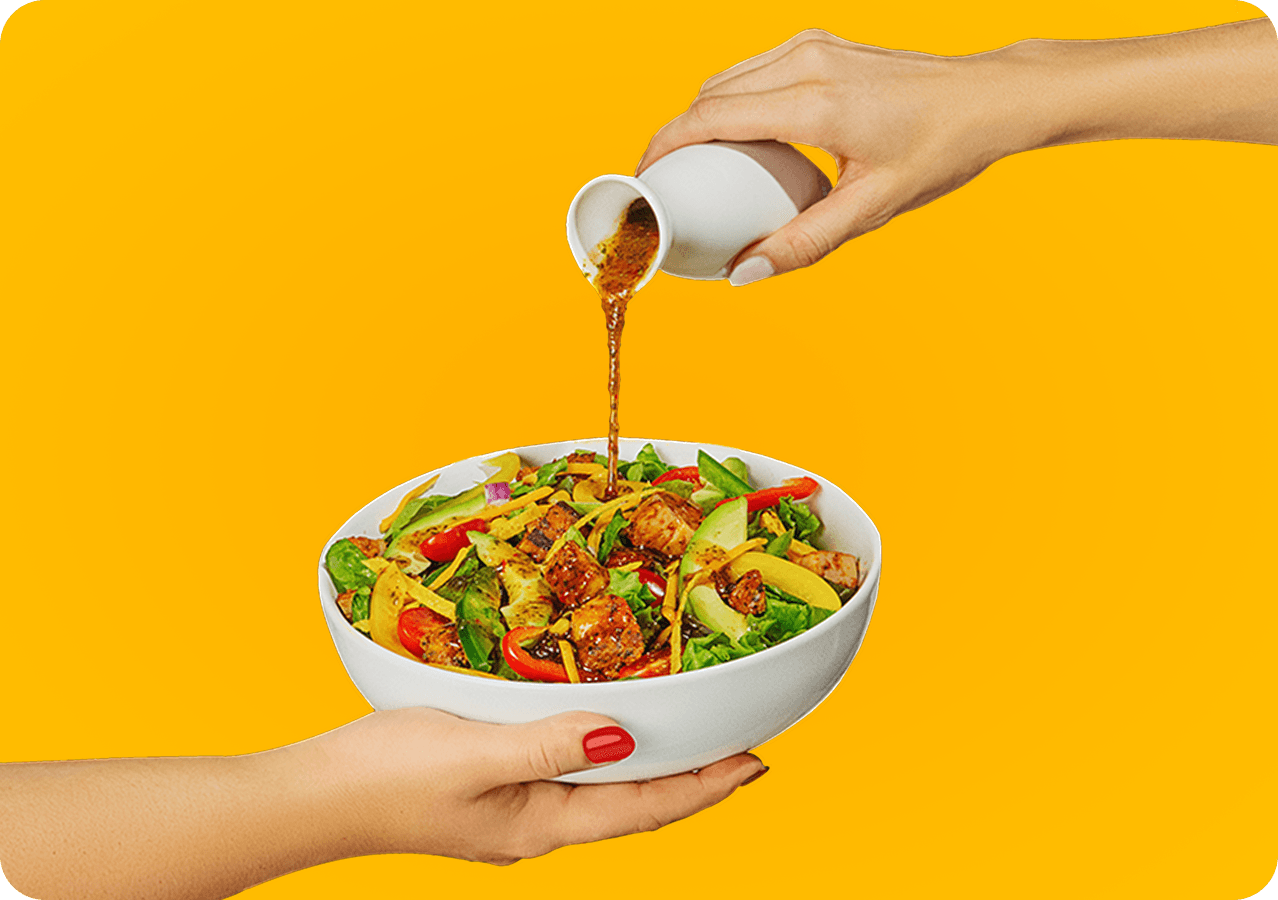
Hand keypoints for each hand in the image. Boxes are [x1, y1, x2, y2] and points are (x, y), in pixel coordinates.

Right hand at [311, 708, 765, 864]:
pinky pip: (569, 774)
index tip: (757, 763)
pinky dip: (605, 755)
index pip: (645, 810)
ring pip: (605, 792)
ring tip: (692, 742)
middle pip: (635, 807)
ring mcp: (513, 810)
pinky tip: (605, 733)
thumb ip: (549, 745)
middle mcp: (537, 825)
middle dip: (693, 780)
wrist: (314, 796)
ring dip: (652, 768)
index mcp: (541, 825)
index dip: (706, 787)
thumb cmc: (385, 776)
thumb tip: (620, 739)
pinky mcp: (491, 789)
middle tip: (743, 752)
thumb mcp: (474, 754)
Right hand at [637, 20, 1277, 284]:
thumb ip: (805, 243)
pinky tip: (737, 140)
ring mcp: (813, 46)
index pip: (709, 116)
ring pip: (727, 78)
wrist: (988, 99)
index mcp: (814, 101)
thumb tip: (744, 275)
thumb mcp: (874, 208)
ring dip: (701, 118)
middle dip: (675, 137)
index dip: (663, 147)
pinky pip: (753, 71)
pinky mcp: (821, 44)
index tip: (642, 180)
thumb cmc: (941, 149)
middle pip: (708, 95)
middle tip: (665, 186)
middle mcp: (806, 61)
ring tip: (694, 167)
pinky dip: (731, 102)